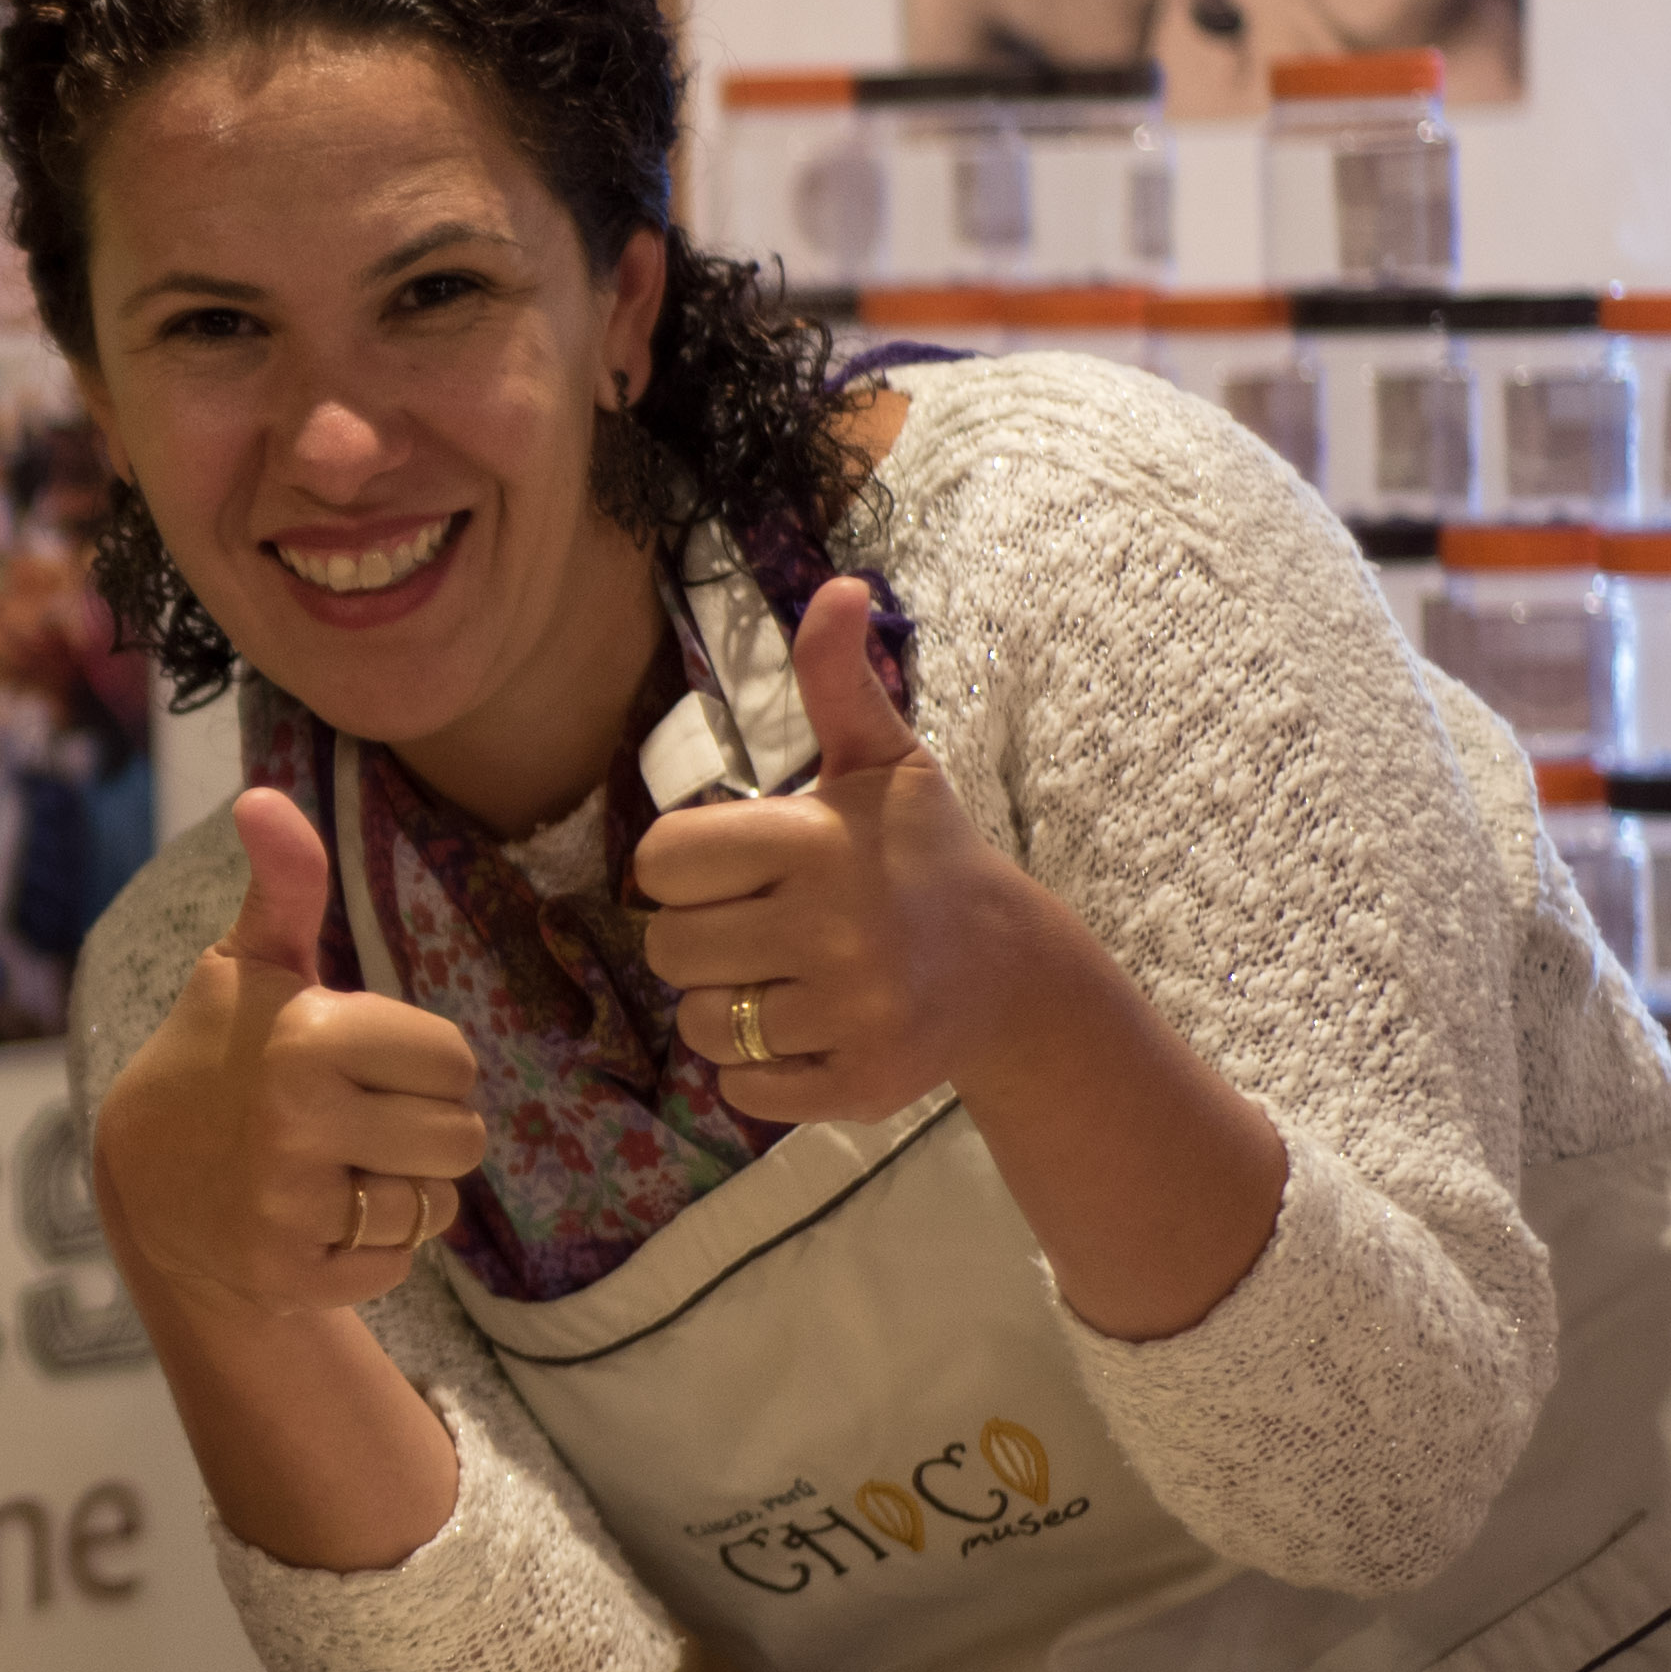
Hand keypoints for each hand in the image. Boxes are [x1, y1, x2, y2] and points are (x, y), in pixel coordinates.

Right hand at [90, 786, 488, 1321]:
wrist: (147, 1181)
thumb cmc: (220, 1058)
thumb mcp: (249, 966)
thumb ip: (285, 885)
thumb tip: (263, 797)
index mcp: (307, 1036)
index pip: (454, 1060)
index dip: (423, 1064)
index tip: (365, 1064)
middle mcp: (298, 1120)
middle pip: (460, 1137)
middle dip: (423, 1131)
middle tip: (358, 1122)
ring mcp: (290, 1204)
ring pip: (434, 1205)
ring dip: (404, 1192)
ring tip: (341, 1170)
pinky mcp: (291, 1271)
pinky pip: (396, 1262)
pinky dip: (369, 1249)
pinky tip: (317, 1220)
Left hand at [634, 579, 1042, 1128]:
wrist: (1010, 968)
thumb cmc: (922, 853)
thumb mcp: (883, 757)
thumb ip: (836, 678)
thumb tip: (837, 583)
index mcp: (818, 840)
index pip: (660, 863)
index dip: (682, 870)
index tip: (733, 870)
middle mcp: (835, 928)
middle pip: (667, 951)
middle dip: (701, 941)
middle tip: (761, 928)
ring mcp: (850, 1012)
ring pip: (701, 1024)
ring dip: (726, 1007)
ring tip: (787, 978)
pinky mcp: (858, 1084)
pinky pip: (741, 1089)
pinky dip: (757, 1069)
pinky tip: (809, 1028)